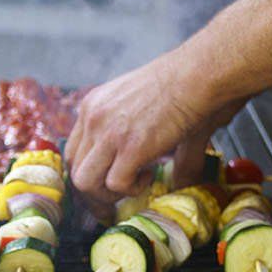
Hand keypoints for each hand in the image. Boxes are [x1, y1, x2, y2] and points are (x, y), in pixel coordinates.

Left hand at [66, 47, 238, 207]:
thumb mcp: (150, 109)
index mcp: (94, 106)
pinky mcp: (130, 147)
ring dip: (108, 193)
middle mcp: (93, 118)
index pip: (73, 151)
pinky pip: (115, 185)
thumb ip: (150, 143)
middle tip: (120, 196)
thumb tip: (177, 179)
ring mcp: (108, 133)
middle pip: (74, 170)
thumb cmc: (182, 85)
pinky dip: (132, 189)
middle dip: (95, 191)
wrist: (197, 75)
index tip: (106, 184)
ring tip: (135, 184)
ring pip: (85, 182)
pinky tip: (150, 175)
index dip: (89, 172)